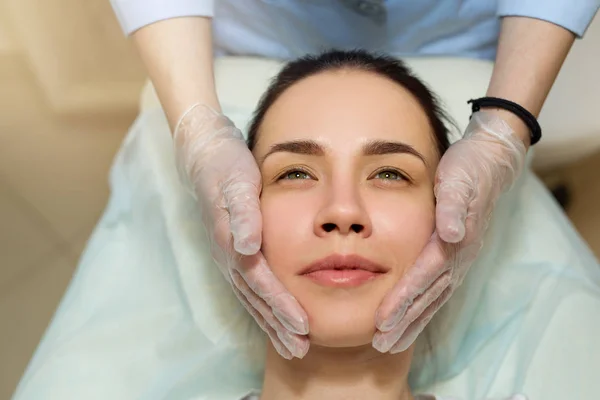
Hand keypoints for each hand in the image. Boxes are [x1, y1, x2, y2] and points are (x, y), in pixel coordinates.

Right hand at [174, 104, 309, 358]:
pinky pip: (250, 286)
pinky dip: (264, 306)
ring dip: (271, 322)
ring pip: (252, 298)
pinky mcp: (232, 250)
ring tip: (292, 344)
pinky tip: (275, 315)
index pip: (260, 281)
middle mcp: (228, 254)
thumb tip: (247, 248)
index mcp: (231, 241)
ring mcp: (228, 255)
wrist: (204, 154)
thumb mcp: (237, 181)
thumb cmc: (226, 165)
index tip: (302, 326)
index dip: (281, 305)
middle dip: (277, 325)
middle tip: (300, 350)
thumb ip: (243, 214)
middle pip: (255, 298)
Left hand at [372, 110, 526, 352]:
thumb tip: (451, 233)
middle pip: (428, 296)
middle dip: (405, 321)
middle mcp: (458, 257)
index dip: (403, 300)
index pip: (424, 277)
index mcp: (453, 242)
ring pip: (433, 298)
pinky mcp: (455, 257)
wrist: (489, 163)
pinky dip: (422, 307)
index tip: (382, 322)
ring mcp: (459, 260)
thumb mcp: (458, 180)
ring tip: (391, 342)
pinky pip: (437, 289)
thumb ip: (453, 207)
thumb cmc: (467, 169)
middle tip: (381, 344)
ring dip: (413, 321)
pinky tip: (409, 318)